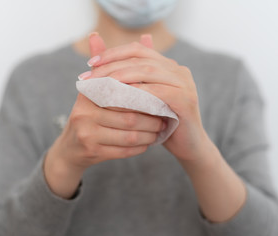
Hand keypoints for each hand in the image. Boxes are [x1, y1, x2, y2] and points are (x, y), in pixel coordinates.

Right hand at [44, 33, 163, 197]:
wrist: (70, 149)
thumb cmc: (89, 114)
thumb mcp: (92, 90)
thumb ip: (100, 66)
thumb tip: (97, 35)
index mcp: (88, 94)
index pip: (124, 93)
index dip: (145, 96)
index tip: (161, 98)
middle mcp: (84, 113)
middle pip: (129, 117)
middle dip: (151, 119)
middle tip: (165, 118)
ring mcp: (87, 134)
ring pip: (130, 136)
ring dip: (149, 135)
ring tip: (159, 131)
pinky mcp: (92, 151)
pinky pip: (125, 151)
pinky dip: (140, 148)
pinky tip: (147, 143)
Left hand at [83, 36, 212, 168]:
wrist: (186, 145)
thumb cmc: (158, 121)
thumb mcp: (139, 98)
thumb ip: (124, 79)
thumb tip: (97, 58)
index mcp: (166, 65)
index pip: (137, 49)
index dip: (113, 53)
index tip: (90, 63)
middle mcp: (177, 69)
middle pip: (140, 59)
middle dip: (112, 66)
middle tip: (91, 77)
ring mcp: (184, 83)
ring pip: (148, 71)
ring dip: (122, 77)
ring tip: (101, 86)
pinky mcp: (186, 99)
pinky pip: (158, 91)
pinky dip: (138, 92)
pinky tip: (120, 98)